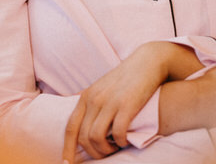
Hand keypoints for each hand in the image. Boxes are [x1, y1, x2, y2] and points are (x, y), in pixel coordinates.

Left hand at [61, 42, 199, 161]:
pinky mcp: (126, 104)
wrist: (148, 61)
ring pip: (95, 137)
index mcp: (86, 96)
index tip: (68, 163)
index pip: (70, 128)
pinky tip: (125, 141)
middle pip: (82, 137)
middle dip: (92, 153)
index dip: (67, 149)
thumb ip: (92, 102)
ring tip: (115, 148)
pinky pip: (116, 132)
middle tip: (105, 155)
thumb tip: (84, 122)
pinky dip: (120, 142)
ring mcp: (109, 101)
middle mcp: (94, 99)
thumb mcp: (103, 87)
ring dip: (104, 150)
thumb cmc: (127, 77)